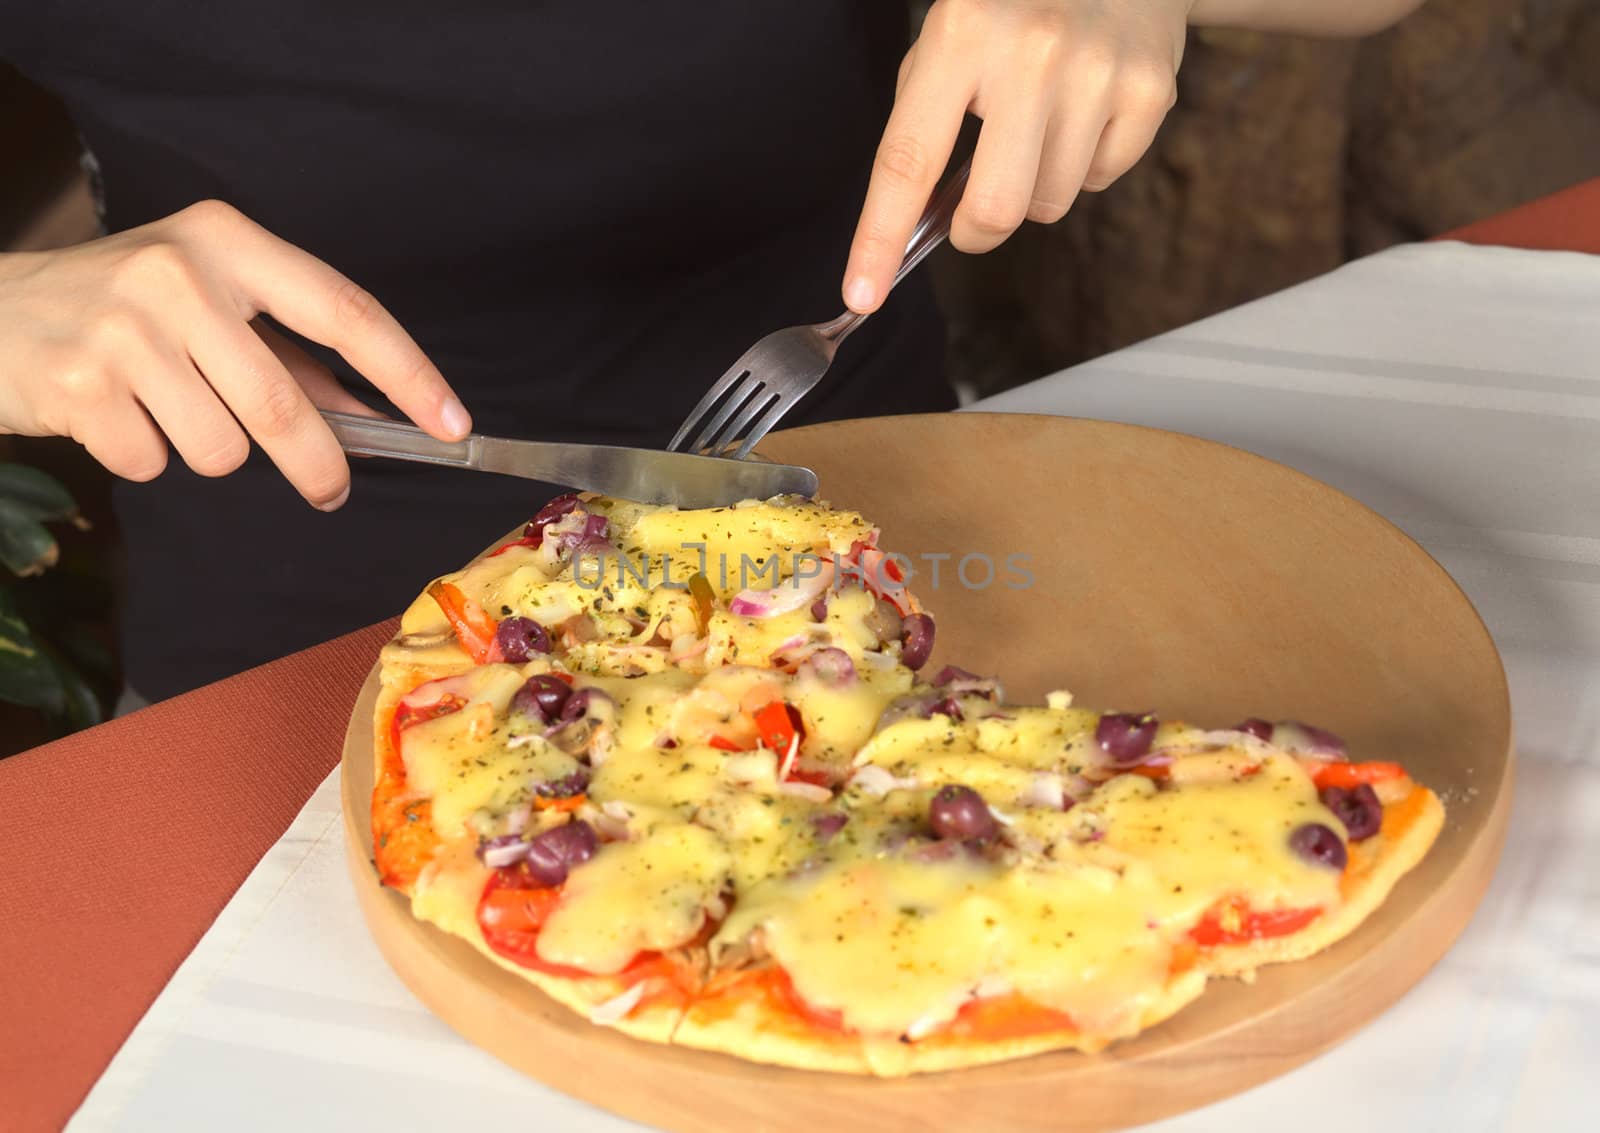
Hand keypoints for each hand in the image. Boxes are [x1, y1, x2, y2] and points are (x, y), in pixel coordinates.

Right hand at [0, 200, 469, 509]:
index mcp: (229, 242)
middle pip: (286, 405)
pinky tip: (119, 418)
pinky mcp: (79, 384)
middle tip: (331, 490)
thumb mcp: (210, 303)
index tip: (452, 423)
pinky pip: (156, 463)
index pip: (346, 311)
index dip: (408, 374)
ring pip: (222, 448)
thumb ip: (294, 355)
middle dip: (320, 465)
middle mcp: (179, 274)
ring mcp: (124, 328)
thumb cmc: (122, 308)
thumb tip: (375, 417)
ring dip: (211, 452)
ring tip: (170, 412)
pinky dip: (148, 458)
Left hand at [843, 0, 1188, 312]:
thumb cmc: (1014, 6)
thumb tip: (914, 225)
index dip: (880, 236)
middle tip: (970, 215)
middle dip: (975, 232)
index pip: (907, 160)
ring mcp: (1097, 71)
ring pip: (1047, 205)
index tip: (862, 294)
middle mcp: (1032, 52)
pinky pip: (1098, 182)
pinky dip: (1082, 165)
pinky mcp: (1150, 91)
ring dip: (1033, 188)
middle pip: (995, 209)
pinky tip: (1083, 111)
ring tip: (1040, 123)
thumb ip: (924, 124)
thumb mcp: (949, 38)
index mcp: (962, 34)